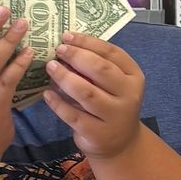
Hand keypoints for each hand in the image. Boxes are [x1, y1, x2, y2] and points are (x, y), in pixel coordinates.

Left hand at [46, 34, 145, 160]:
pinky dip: (58, 103)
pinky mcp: (97, 133)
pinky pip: (73, 115)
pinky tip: (47, 94)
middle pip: (100, 70)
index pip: (111, 53)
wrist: (120, 143)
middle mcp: (128, 95)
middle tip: (58, 50)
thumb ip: (98, 67)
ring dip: (65, 77)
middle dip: (76, 56)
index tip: (67, 36)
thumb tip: (67, 45)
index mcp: (133, 76)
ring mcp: (114, 116)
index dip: (87, 42)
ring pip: (86, 92)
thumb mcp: (114, 84)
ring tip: (50, 67)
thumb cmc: (112, 105)